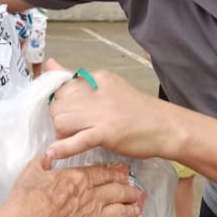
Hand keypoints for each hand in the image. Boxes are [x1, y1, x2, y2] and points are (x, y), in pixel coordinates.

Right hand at [4, 157, 141, 216]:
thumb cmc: (25, 201)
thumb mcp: (33, 171)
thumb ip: (45, 161)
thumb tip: (49, 153)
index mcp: (79, 179)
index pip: (104, 174)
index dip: (116, 173)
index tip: (124, 173)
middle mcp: (92, 198)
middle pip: (117, 192)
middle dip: (129, 191)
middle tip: (136, 192)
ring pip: (120, 213)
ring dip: (131, 211)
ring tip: (136, 211)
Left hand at [46, 68, 178, 160]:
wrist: (166, 126)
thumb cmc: (138, 111)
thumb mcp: (108, 86)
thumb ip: (79, 80)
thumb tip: (49, 63)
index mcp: (97, 78)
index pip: (61, 86)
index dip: (59, 104)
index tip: (68, 113)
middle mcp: (96, 91)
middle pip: (57, 105)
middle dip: (58, 119)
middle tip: (72, 130)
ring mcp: (101, 112)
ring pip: (61, 121)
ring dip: (61, 134)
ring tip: (73, 140)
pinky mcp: (106, 132)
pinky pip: (77, 139)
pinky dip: (63, 148)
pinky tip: (54, 154)